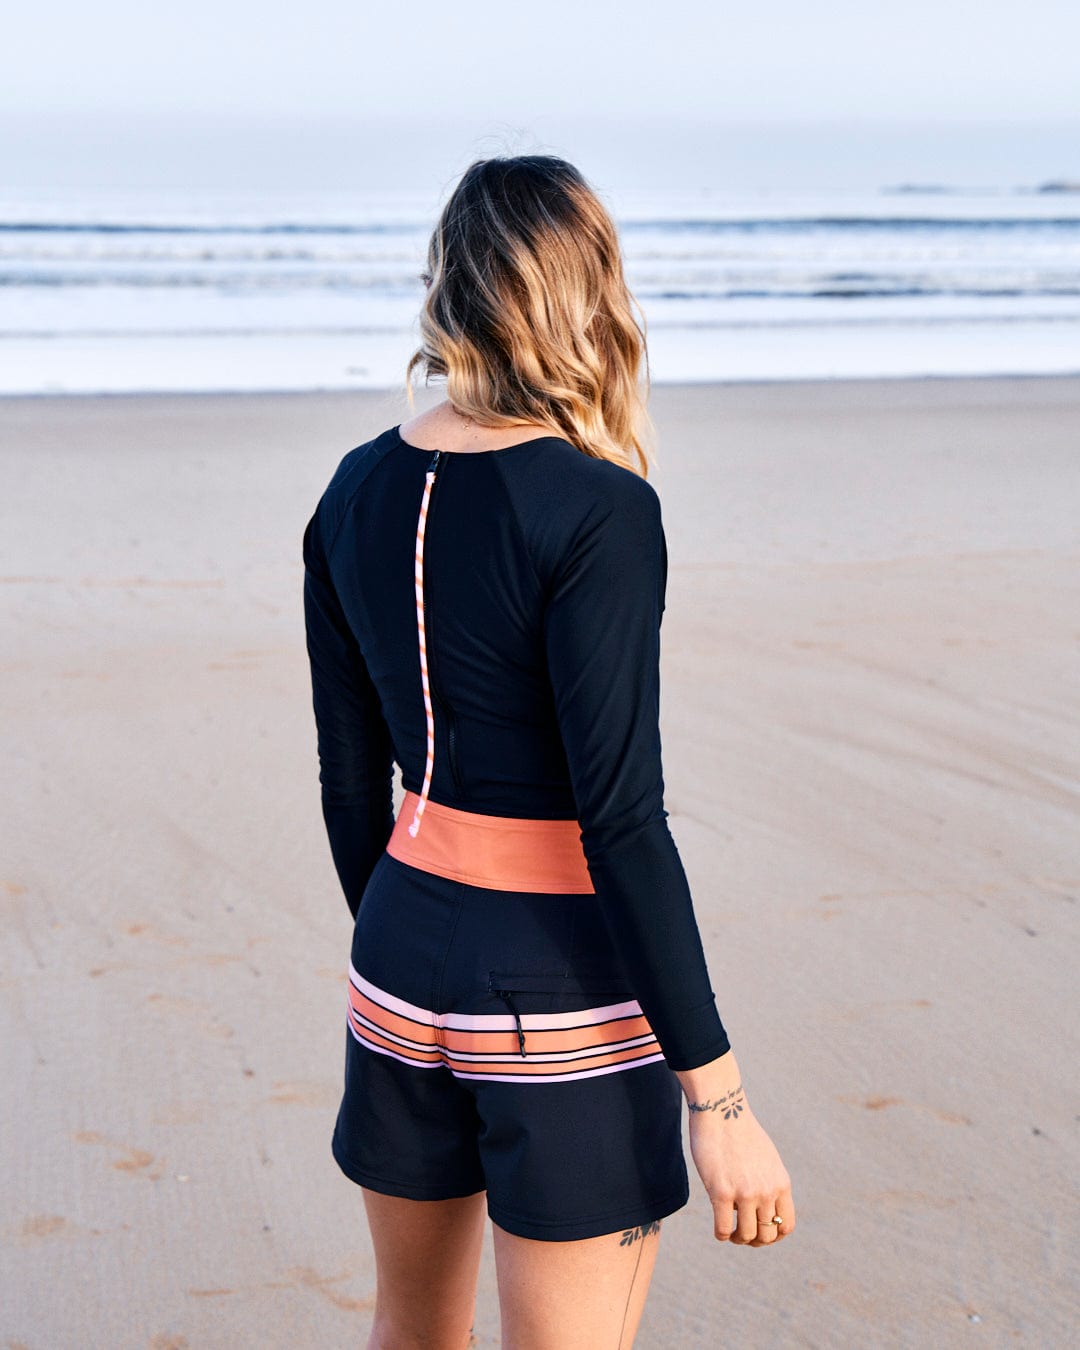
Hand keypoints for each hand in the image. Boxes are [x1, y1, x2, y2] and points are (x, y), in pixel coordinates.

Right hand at [683, 1073, 795, 1246]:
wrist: (721, 1110)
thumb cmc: (740, 1132)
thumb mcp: (766, 1158)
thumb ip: (770, 1181)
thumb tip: (765, 1205)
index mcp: (780, 1183)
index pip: (786, 1226)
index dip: (774, 1236)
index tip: (761, 1233)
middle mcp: (766, 1191)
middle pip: (766, 1235)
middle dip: (754, 1241)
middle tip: (742, 1234)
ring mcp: (744, 1193)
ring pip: (746, 1236)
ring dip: (737, 1239)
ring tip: (729, 1233)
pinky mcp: (720, 1192)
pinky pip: (723, 1229)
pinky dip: (721, 1235)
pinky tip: (718, 1229)